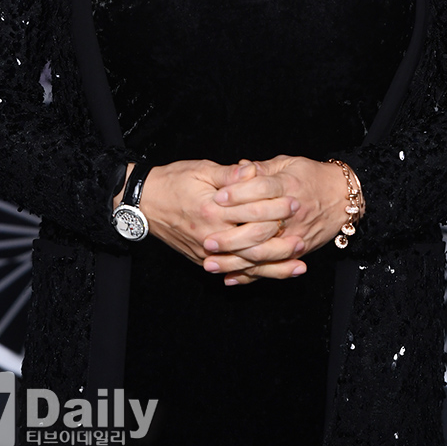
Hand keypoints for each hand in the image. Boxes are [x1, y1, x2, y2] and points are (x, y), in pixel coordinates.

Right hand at [137, 158, 301, 271]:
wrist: (143, 202)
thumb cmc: (172, 181)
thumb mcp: (201, 170)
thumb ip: (230, 174)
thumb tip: (253, 171)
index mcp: (213, 211)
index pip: (253, 214)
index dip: (277, 208)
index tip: (296, 201)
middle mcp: (211, 236)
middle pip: (254, 246)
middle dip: (281, 243)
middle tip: (303, 238)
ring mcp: (206, 251)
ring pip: (246, 265)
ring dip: (274, 268)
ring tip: (298, 267)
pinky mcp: (202, 259)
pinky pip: (232, 271)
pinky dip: (252, 275)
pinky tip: (269, 274)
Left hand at [202, 155, 347, 284]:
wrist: (343, 197)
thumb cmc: (312, 176)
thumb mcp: (288, 164)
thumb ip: (262, 168)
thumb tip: (239, 168)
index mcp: (289, 186)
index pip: (262, 190)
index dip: (238, 193)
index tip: (217, 198)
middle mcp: (292, 214)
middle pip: (259, 227)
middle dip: (231, 236)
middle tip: (207, 240)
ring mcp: (295, 236)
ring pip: (263, 253)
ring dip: (236, 261)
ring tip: (211, 264)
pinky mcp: (298, 251)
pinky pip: (272, 267)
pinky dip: (251, 275)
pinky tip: (230, 278)